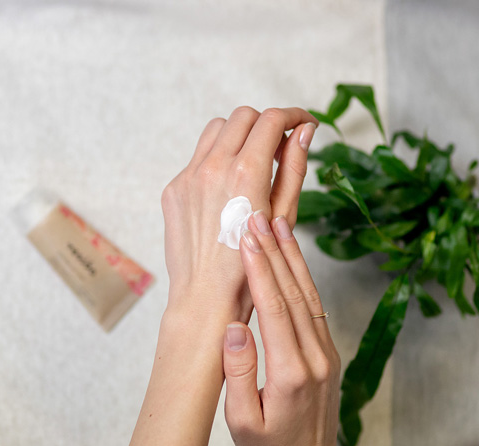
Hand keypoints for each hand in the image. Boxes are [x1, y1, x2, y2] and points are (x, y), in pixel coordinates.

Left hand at [160, 107, 317, 319]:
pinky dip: (216, 160)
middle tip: (278, 148)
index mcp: (245, 173)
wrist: (207, 297)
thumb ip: (294, 168)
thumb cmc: (251, 267)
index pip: (271, 120)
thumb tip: (304, 132)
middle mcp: (212, 168)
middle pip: (243, 117)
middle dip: (266, 125)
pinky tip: (225, 188)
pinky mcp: (174, 189)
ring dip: (238, 137)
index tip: (303, 124)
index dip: (293, 116)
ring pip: (216, 130)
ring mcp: (188, 177)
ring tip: (250, 165)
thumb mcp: (283, 216)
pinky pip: (197, 158)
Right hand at [222, 212, 352, 445]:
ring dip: (292, 258)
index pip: (274, 309)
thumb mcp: (242, 422)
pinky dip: (303, 278)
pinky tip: (293, 260)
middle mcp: (315, 357)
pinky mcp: (328, 352)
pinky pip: (315, 307)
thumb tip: (234, 328)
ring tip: (278, 226)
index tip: (248, 240)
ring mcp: (326, 353)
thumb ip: (239, 374)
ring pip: (308, 295)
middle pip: (293, 293)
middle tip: (259, 218)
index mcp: (291, 373)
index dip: (260, 271)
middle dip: (274, 252)